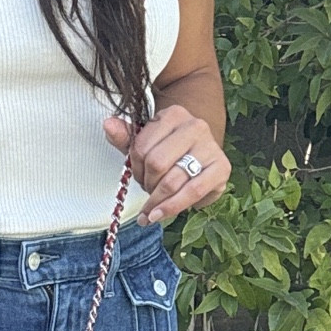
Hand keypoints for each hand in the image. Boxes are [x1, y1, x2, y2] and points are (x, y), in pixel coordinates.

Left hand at [102, 106, 230, 224]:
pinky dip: (173, 208)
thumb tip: (108, 124)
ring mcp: (210, 147)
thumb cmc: (167, 148)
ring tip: (150, 210)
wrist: (200, 154)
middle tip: (147, 190)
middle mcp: (195, 126)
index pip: (142, 146)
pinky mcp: (222, 168)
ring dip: (157, 201)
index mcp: (173, 115)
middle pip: (157, 164)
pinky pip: (192, 193)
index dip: (134, 167)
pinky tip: (160, 215)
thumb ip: (124, 136)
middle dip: (147, 184)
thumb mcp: (144, 141)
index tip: (136, 175)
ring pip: (173, 181)